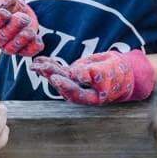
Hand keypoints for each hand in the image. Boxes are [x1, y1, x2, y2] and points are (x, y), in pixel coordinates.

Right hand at [0, 0, 43, 55]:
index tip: (5, 13)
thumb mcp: (6, 0)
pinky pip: (26, 52)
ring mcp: (8, 46)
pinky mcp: (21, 49)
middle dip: (13, 28)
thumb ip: (6, 0)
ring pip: (12, 48)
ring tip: (30, 32)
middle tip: (23, 18)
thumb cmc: (8, 7)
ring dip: (22, 40)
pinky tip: (38, 40)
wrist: (15, 14)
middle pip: (2, 37)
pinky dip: (33, 48)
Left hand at [31, 50, 153, 104]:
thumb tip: (76, 75)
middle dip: (52, 76)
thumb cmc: (118, 72)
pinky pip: (60, 71)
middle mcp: (81, 93)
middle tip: (42, 68)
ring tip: (35, 64)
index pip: (76, 94)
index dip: (66, 87)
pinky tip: (39, 60)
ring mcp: (75, 84)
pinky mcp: (73, 75)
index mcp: (91, 97)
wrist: (121, 70)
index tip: (56, 78)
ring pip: (59, 78)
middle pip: (64, 86)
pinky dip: (50, 65)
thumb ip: (94, 73)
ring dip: (47, 71)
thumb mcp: (109, 71)